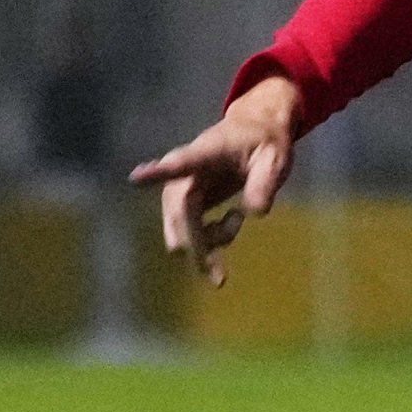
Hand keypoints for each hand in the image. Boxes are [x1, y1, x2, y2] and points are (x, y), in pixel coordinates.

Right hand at [130, 77, 301, 282]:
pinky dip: (206, 246)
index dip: (159, 171)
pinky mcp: (185, 206)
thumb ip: (265, 182)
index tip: (136, 177)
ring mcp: (180, 192)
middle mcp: (184, 174)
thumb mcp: (276, 158)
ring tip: (236, 221)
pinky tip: (231, 224)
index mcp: (205, 153)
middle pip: (178, 215)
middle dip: (195, 246)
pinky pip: (187, 235)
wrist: (253, 133)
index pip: (180, 163)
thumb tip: (255, 212)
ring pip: (179, 232)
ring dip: (205, 247)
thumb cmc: (264, 141)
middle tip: (219, 278)